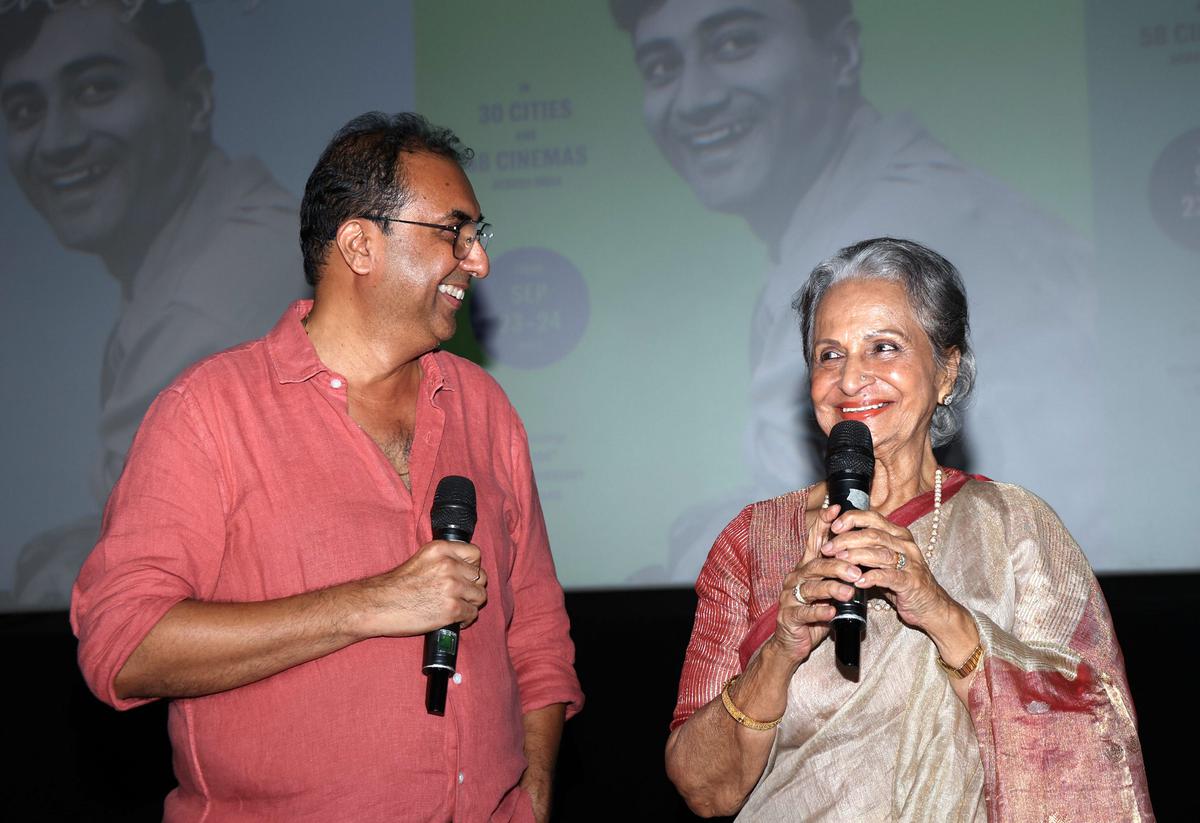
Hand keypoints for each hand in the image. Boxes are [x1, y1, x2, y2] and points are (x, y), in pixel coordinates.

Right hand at [353, 540, 487, 638]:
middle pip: (480, 576)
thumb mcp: (421, 559)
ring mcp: (451, 587)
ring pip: (480, 596)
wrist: (378, 605)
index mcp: (441, 549)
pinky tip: (455, 620)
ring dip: (471, 604)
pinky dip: (466, 619)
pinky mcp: (452, 608)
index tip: (467, 576)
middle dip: (473, 588)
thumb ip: (444, 560)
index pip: (475, 554)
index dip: (474, 567)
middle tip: (462, 596)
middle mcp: (448, 565)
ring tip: (459, 609)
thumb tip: (465, 570)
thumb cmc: (396, 586)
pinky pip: (472, 614)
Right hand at [770, 504, 848, 662]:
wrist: (792, 642)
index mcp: (806, 568)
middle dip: (837, 565)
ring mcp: (790, 597)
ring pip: (811, 588)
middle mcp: (796, 578)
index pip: (814, 541)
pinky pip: (804, 613)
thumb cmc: (814, 612)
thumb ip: (838, 571)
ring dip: (831, 588)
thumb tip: (862, 551)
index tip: (837, 509)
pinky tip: (831, 612)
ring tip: (849, 591)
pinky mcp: (790, 617)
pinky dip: (819, 612)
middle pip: (816, 565)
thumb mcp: (827, 588)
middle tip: (856, 569)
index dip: (824, 524)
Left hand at [819, 506, 958, 633]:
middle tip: (828, 549)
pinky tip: (858, 581)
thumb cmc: (903, 582)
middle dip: (846, 539)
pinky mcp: (912, 582)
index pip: (873, 518)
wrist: (932, 606)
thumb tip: (837, 540)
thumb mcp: (886, 561)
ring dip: (855, 556)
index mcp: (899, 535)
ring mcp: (911, 563)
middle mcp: (906, 545)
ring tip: (838, 561)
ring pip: (879, 553)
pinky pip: (889, 576)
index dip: (851, 519)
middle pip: (873, 534)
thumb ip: (868, 548)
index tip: (833, 526)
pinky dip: (872, 577)